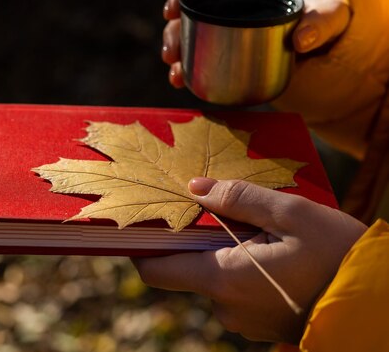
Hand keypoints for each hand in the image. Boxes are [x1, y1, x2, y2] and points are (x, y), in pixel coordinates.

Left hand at [132, 178, 366, 342]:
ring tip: (254, 230)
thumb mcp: (291, 214)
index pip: (155, 269)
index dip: (144, 245)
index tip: (146, 219)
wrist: (379, 306)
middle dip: (197, 239)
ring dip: (224, 252)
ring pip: (213, 277)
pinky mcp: (259, 323)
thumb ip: (238, 199)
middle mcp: (225, 306)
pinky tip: (267, 250)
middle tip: (216, 210)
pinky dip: (241, 268)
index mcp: (222, 279)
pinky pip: (235, 290)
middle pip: (186, 268)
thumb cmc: (338, 256)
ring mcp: (242, 319)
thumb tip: (194, 187)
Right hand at [162, 0, 349, 87]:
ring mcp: (225, 19)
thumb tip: (302, 40)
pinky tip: (180, 79)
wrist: (322, 35)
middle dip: (173, 31)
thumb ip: (323, 23)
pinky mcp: (224, 39)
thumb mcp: (330, 15)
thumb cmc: (323, 15)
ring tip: (174, 71)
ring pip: (190, 30)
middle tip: (171, 54)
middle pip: (192, 8)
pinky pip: (199, 48)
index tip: (170, 11)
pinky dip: (187, 64)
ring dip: (175, 49)